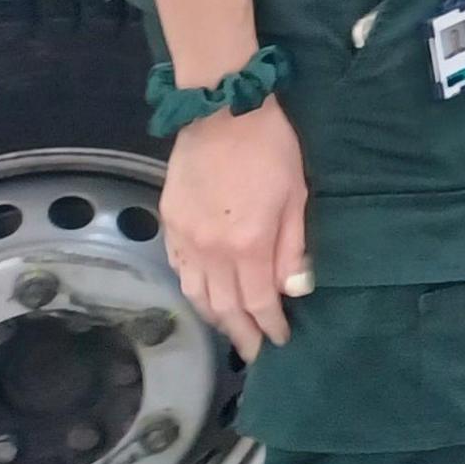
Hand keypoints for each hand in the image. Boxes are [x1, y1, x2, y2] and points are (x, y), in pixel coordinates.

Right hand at [160, 98, 309, 355]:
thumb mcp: (296, 196)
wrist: (221, 110)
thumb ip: (292, 248)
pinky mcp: (169, 222)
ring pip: (195, 293)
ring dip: (214, 317)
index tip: (279, 341)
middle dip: (240, 333)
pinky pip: (179, 269)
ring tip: (232, 330)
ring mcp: (184, 237)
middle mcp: (209, 249)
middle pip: (222, 306)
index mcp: (246, 244)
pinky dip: (192, 289)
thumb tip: (293, 292)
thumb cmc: (271, 149)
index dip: (269, 326)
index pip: (257, 302)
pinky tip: (204, 296)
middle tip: (253, 352)